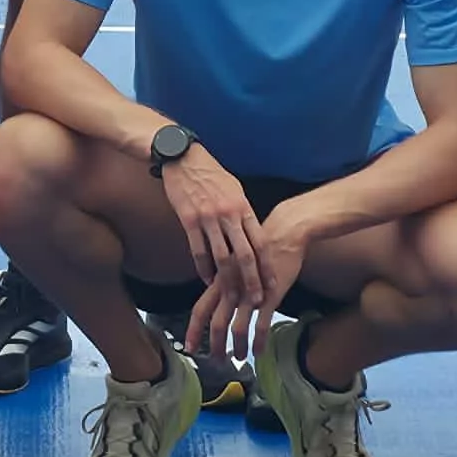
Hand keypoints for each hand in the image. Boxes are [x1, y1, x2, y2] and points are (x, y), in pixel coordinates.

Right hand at [162, 146, 275, 346]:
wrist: (183, 156)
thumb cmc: (210, 173)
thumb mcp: (234, 188)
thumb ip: (243, 210)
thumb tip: (251, 229)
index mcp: (243, 206)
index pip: (260, 242)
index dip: (267, 265)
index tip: (273, 283)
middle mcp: (229, 214)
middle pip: (245, 254)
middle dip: (253, 280)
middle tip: (257, 299)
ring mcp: (209, 218)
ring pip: (222, 256)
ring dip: (228, 280)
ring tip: (232, 297)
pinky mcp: (189, 219)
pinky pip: (198, 250)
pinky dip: (204, 268)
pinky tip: (207, 281)